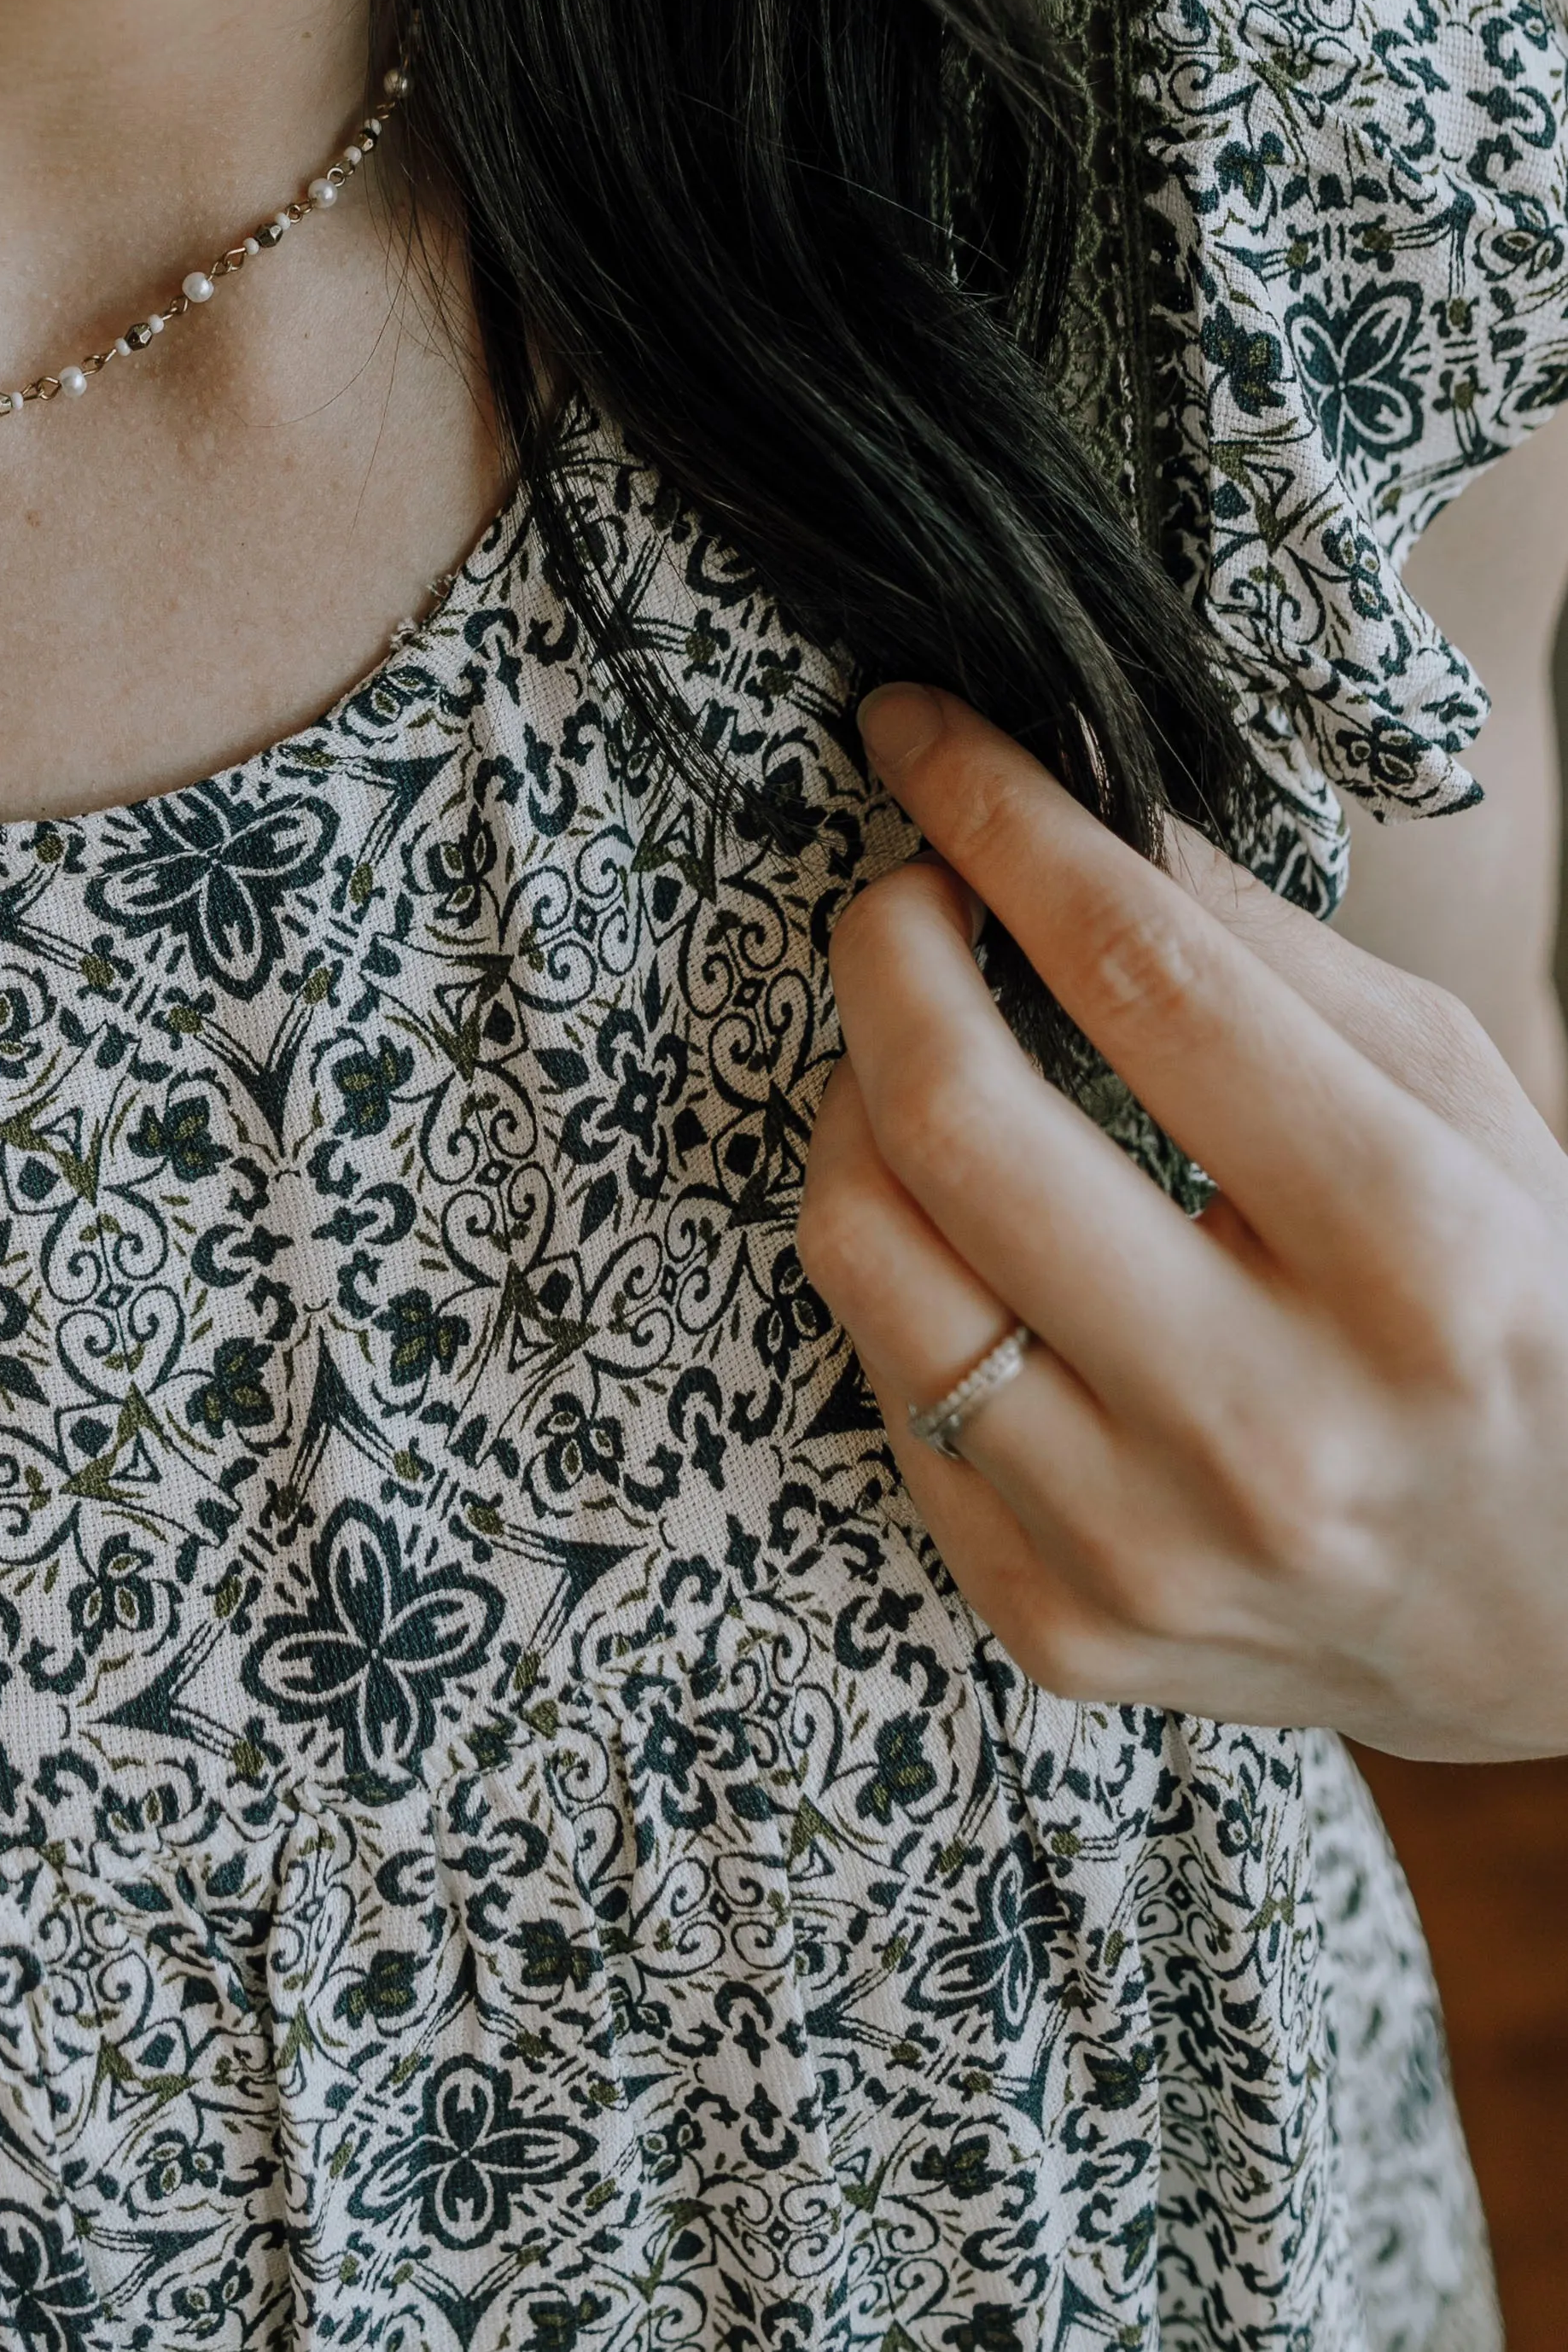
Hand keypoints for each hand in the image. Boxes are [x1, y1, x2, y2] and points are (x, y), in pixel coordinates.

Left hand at [801, 685, 1567, 1762]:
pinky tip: (964, 1222)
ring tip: (921, 1051)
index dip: (998, 818)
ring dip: (853, 1099)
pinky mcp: (1060, 1624)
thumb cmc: (1522, 1314)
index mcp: (1415, 1258)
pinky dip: (900, 1262)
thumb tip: (1072, 804)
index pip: (1135, 975)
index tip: (918, 730)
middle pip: (953, 1116)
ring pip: (869, 1250)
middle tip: (902, 890)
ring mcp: (1148, 1546)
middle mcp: (1272, 1425)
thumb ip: (1264, 951)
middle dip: (885, 946)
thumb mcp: (1463, 1104)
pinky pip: (885, 1385)